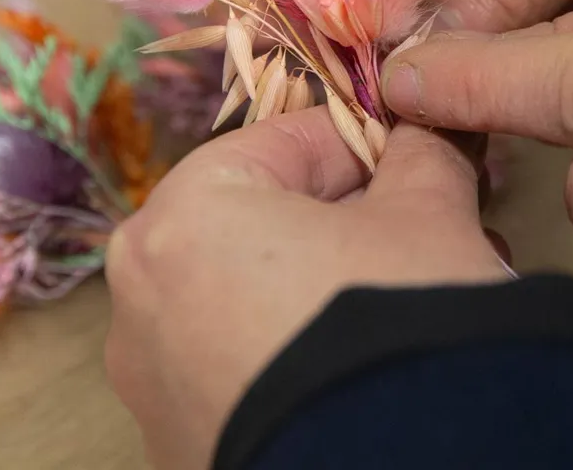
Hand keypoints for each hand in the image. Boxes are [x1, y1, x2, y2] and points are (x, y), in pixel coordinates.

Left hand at [103, 113, 507, 467]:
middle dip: (349, 220)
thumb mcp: (430, 212)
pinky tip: (370, 362)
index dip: (362, 143)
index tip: (415, 150)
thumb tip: (425, 134)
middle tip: (424, 225)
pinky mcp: (180, 445)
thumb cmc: (391, 327)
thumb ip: (421, 154)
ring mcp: (153, 384)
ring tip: (411, 298)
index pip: (283, 144)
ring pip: (250, 299)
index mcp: (182, 217)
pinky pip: (241, 369)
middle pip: (260, 223)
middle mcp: (141, 299)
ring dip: (327, 285)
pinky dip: (297, 352)